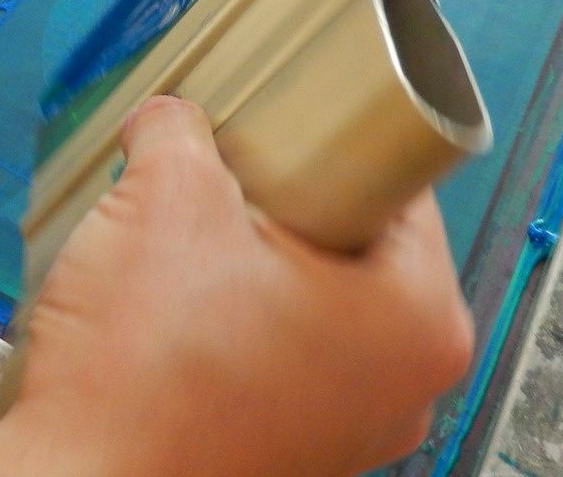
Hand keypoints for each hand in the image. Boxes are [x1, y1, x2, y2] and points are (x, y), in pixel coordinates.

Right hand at [0, 96, 472, 476]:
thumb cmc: (143, 380)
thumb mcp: (164, 199)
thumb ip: (179, 130)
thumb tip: (171, 119)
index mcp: (419, 320)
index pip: (399, 185)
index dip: (332, 138)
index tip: (285, 121)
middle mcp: (402, 388)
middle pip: (353, 242)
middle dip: (281, 200)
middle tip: (223, 177)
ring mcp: (346, 431)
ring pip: (309, 299)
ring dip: (247, 262)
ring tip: (185, 242)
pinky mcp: (287, 454)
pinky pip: (273, 356)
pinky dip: (229, 322)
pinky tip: (171, 306)